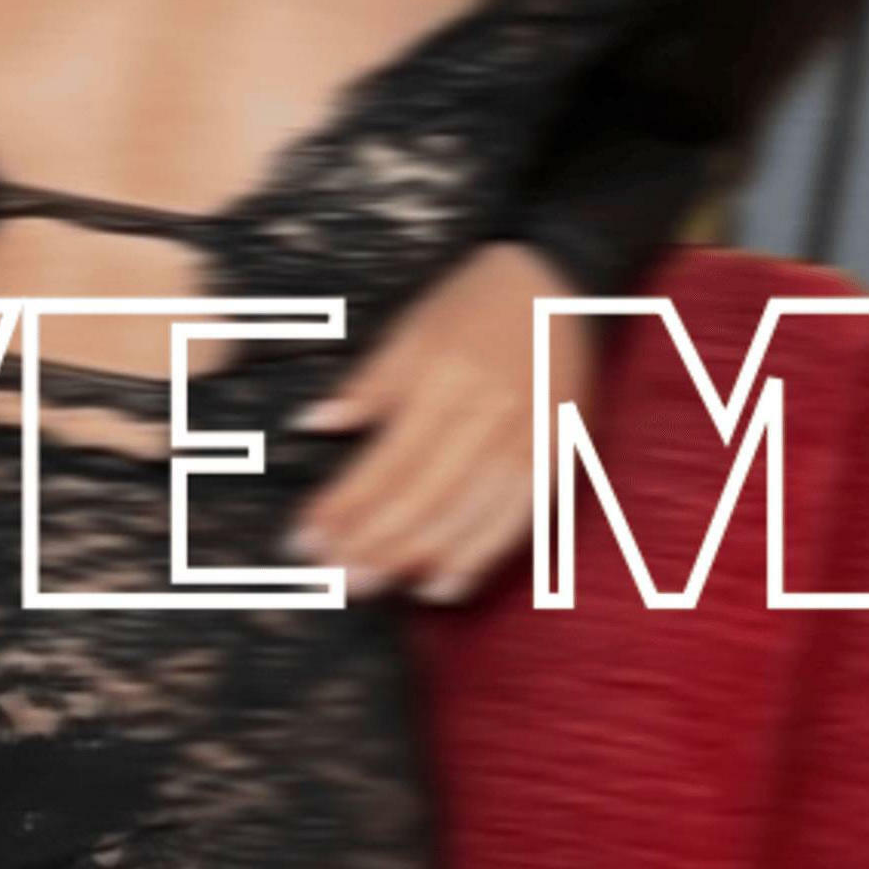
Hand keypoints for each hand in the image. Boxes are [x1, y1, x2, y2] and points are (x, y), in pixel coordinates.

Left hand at [287, 241, 595, 604]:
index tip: (304, 538)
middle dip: (368, 544)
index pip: (383, 462)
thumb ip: (369, 383)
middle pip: (419, 497)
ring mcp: (526, 442)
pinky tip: (440, 587)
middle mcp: (487, 416)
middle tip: (327, 579)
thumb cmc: (479, 303)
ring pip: (463, 516)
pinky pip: (516, 520)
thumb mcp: (416, 326)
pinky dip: (477, 556)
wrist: (565, 280)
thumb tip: (312, 423)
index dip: (341, 507)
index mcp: (446, 380)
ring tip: (366, 588)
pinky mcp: (556, 458)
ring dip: (411, 559)